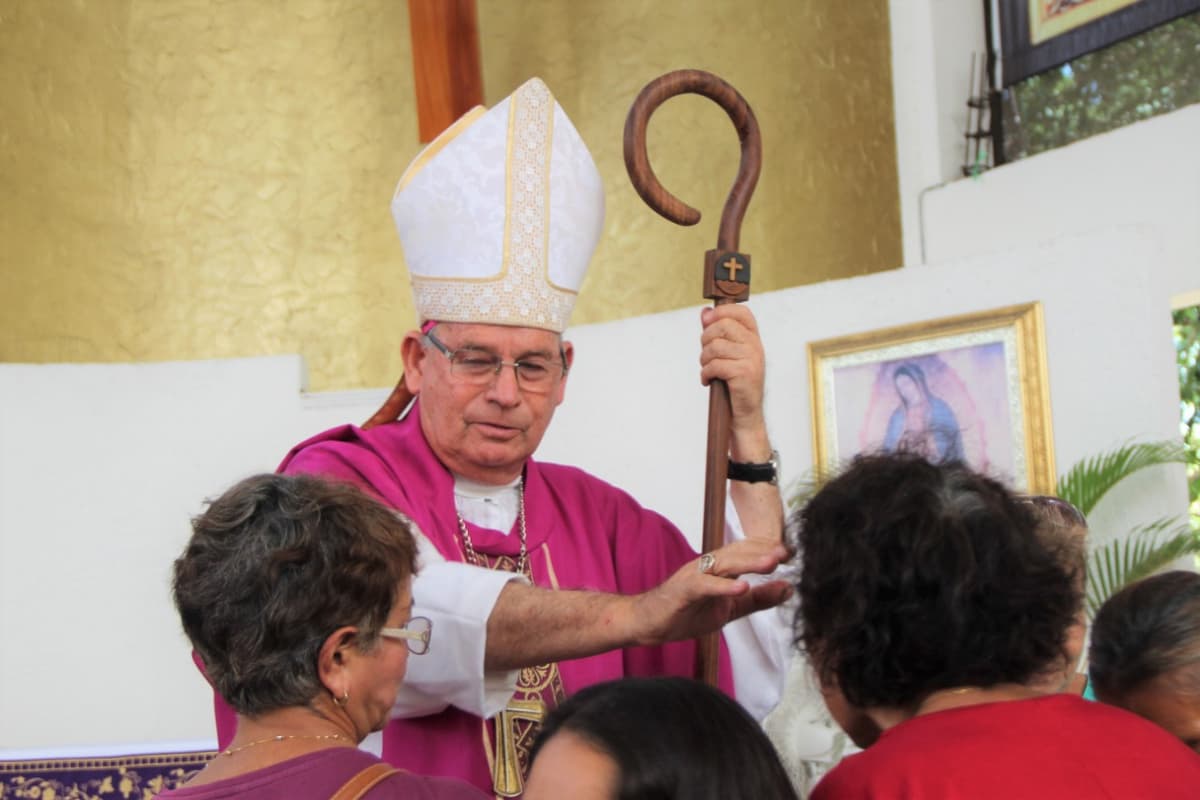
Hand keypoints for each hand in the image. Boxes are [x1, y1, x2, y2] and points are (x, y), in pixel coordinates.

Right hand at [630, 539, 791, 646]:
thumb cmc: (686, 612)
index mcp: (720, 568)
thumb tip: (788, 589)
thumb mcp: (729, 609)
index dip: (769, 551)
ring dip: (749, 563)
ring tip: (772, 563)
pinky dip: (723, 586)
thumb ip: (757, 600)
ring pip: (725, 564)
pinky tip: (741, 587)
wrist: (649, 623)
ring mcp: (694, 576)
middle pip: (739, 553)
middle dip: (763, 551)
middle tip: (788, 552)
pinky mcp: (683, 590)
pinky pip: (705, 586)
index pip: (748, 553)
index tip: (794, 553)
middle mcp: (708, 566)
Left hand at [699, 305, 768, 456]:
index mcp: (754, 338)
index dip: (722, 312)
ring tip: (707, 369)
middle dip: (705, 339)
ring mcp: (751, 359)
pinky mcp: (744, 373)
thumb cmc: (735, 383)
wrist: (745, 414)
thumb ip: (718, 333)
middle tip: (705, 355)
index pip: (741, 312)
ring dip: (704, 360)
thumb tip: (705, 312)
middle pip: (722, 326)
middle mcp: (755, 346)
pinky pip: (715, 365)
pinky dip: (705, 373)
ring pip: (715, 346)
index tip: (708, 321)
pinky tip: (707, 380)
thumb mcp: (729, 355)